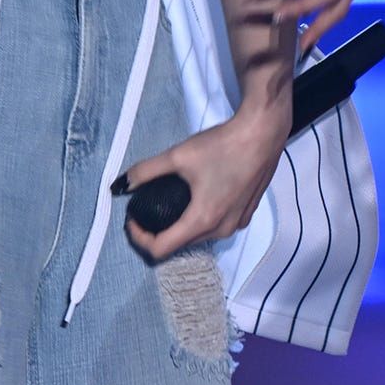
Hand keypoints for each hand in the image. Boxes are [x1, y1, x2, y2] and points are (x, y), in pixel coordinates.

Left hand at [118, 103, 289, 263]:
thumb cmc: (223, 146)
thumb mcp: (178, 156)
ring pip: (199, 236)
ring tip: (170, 200)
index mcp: (201, 221)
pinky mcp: (246, 214)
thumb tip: (121, 183)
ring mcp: (236, 224)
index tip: (132, 218)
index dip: (139, 237)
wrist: (262, 134)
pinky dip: (200, 219)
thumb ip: (146, 171)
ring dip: (180, 225)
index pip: (161, 249)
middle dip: (158, 230)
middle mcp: (220, 230)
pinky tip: (197, 195)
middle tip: (146, 206)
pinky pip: (216, 226)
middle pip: (180, 244)